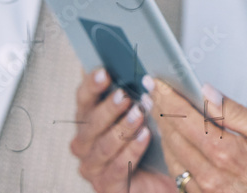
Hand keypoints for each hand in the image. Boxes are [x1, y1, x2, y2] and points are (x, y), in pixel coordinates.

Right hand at [70, 68, 172, 192]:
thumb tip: (137, 66)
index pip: (83, 98)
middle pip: (90, 122)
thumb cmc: (150, 139)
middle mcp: (85, 142)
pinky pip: (116, 168)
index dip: (91, 84)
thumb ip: (134, 90)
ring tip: (139, 114)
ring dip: (122, 128)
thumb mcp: (143, 110)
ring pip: (103, 145)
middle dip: (109, 108)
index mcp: (89, 118)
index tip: (104, 72)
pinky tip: (145, 137)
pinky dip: (131, 150)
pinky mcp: (106, 186)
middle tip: (125, 96)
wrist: (162, 176)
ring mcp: (93, 166)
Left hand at [151, 80, 246, 192]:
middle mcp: (212, 177)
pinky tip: (174, 143)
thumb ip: (233, 111)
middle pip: (173, 138)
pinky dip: (174, 156)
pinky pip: (181, 179)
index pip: (186, 118)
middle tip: (152, 92)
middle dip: (160, 111)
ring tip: (158, 112)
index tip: (157, 82)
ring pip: (173, 159)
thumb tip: (205, 91)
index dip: (168, 97)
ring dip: (164, 134)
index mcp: (227, 153)